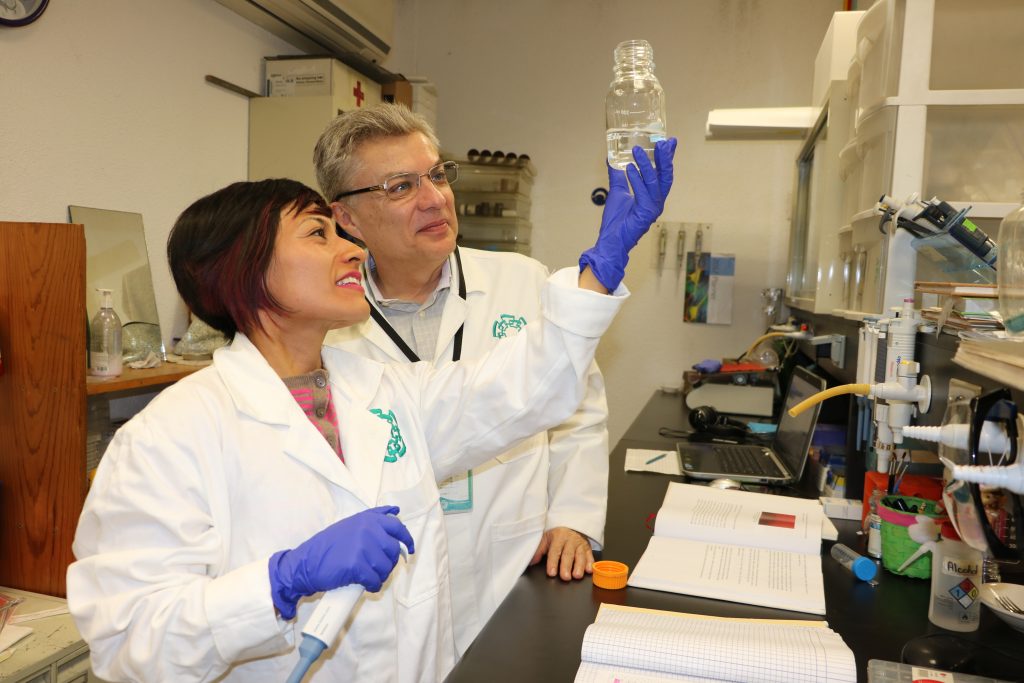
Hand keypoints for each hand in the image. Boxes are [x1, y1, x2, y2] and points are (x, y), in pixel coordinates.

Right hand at [268, 505, 414, 619]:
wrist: (306, 563)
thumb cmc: (328, 546)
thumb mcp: (351, 523)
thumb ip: (373, 517)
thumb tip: (395, 511)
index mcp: (368, 519)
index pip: (397, 527)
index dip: (407, 540)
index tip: (409, 550)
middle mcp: (368, 530)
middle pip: (393, 550)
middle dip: (389, 563)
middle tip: (379, 569)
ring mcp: (363, 547)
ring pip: (386, 567)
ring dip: (381, 575)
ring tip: (370, 577)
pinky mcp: (357, 565)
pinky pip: (375, 580)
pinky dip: (373, 585)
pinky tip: (367, 585)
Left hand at [529, 527, 594, 580]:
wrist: (572, 526)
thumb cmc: (557, 535)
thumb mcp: (546, 538)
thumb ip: (539, 550)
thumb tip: (531, 562)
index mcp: (558, 537)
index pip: (555, 551)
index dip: (553, 562)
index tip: (551, 572)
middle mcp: (570, 540)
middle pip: (568, 554)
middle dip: (566, 566)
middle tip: (565, 577)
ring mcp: (580, 544)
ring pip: (580, 555)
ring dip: (579, 566)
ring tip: (577, 576)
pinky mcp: (587, 548)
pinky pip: (590, 555)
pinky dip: (590, 563)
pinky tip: (589, 570)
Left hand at [579, 138, 676, 291]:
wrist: (611, 242)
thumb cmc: (616, 222)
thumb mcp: (617, 192)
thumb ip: (617, 175)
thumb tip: (612, 158)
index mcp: (653, 196)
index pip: (663, 173)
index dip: (667, 157)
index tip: (669, 141)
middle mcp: (657, 202)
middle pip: (666, 176)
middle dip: (665, 158)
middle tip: (663, 141)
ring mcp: (653, 209)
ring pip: (654, 182)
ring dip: (647, 164)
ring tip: (637, 150)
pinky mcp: (646, 214)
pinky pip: (643, 193)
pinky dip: (636, 179)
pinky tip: (630, 168)